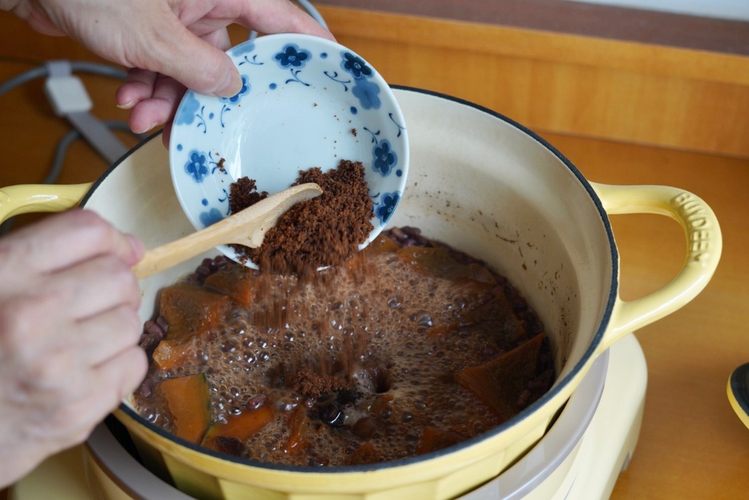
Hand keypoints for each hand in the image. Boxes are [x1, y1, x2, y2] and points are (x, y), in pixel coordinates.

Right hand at [0, 210, 145, 486]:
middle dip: (113, 287)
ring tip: (80, 341)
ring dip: (114, 328)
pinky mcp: (80, 405)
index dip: (110, 239)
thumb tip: (129, 247)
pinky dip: (117, 365)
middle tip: (90, 305)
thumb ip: (45, 252)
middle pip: (119, 277)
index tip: (115, 252)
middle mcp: (32, 313)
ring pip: (131, 321)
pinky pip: (134, 362)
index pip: (87, 231)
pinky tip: (85, 370)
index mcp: (3, 272)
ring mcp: (59, 362)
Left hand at [5, 0, 333, 136]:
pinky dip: (146, 90)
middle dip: (209, 96)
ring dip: (169, 101)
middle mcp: (203, 2)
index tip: (328, 71)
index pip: (280, 18)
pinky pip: (162, 71)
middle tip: (206, 123)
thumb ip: (199, 68)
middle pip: (230, 59)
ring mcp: (174, 18)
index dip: (307, 45)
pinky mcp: (148, 32)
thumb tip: (231, 89)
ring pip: (190, 73)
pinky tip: (128, 97)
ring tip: (144, 115)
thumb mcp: (152, 36)